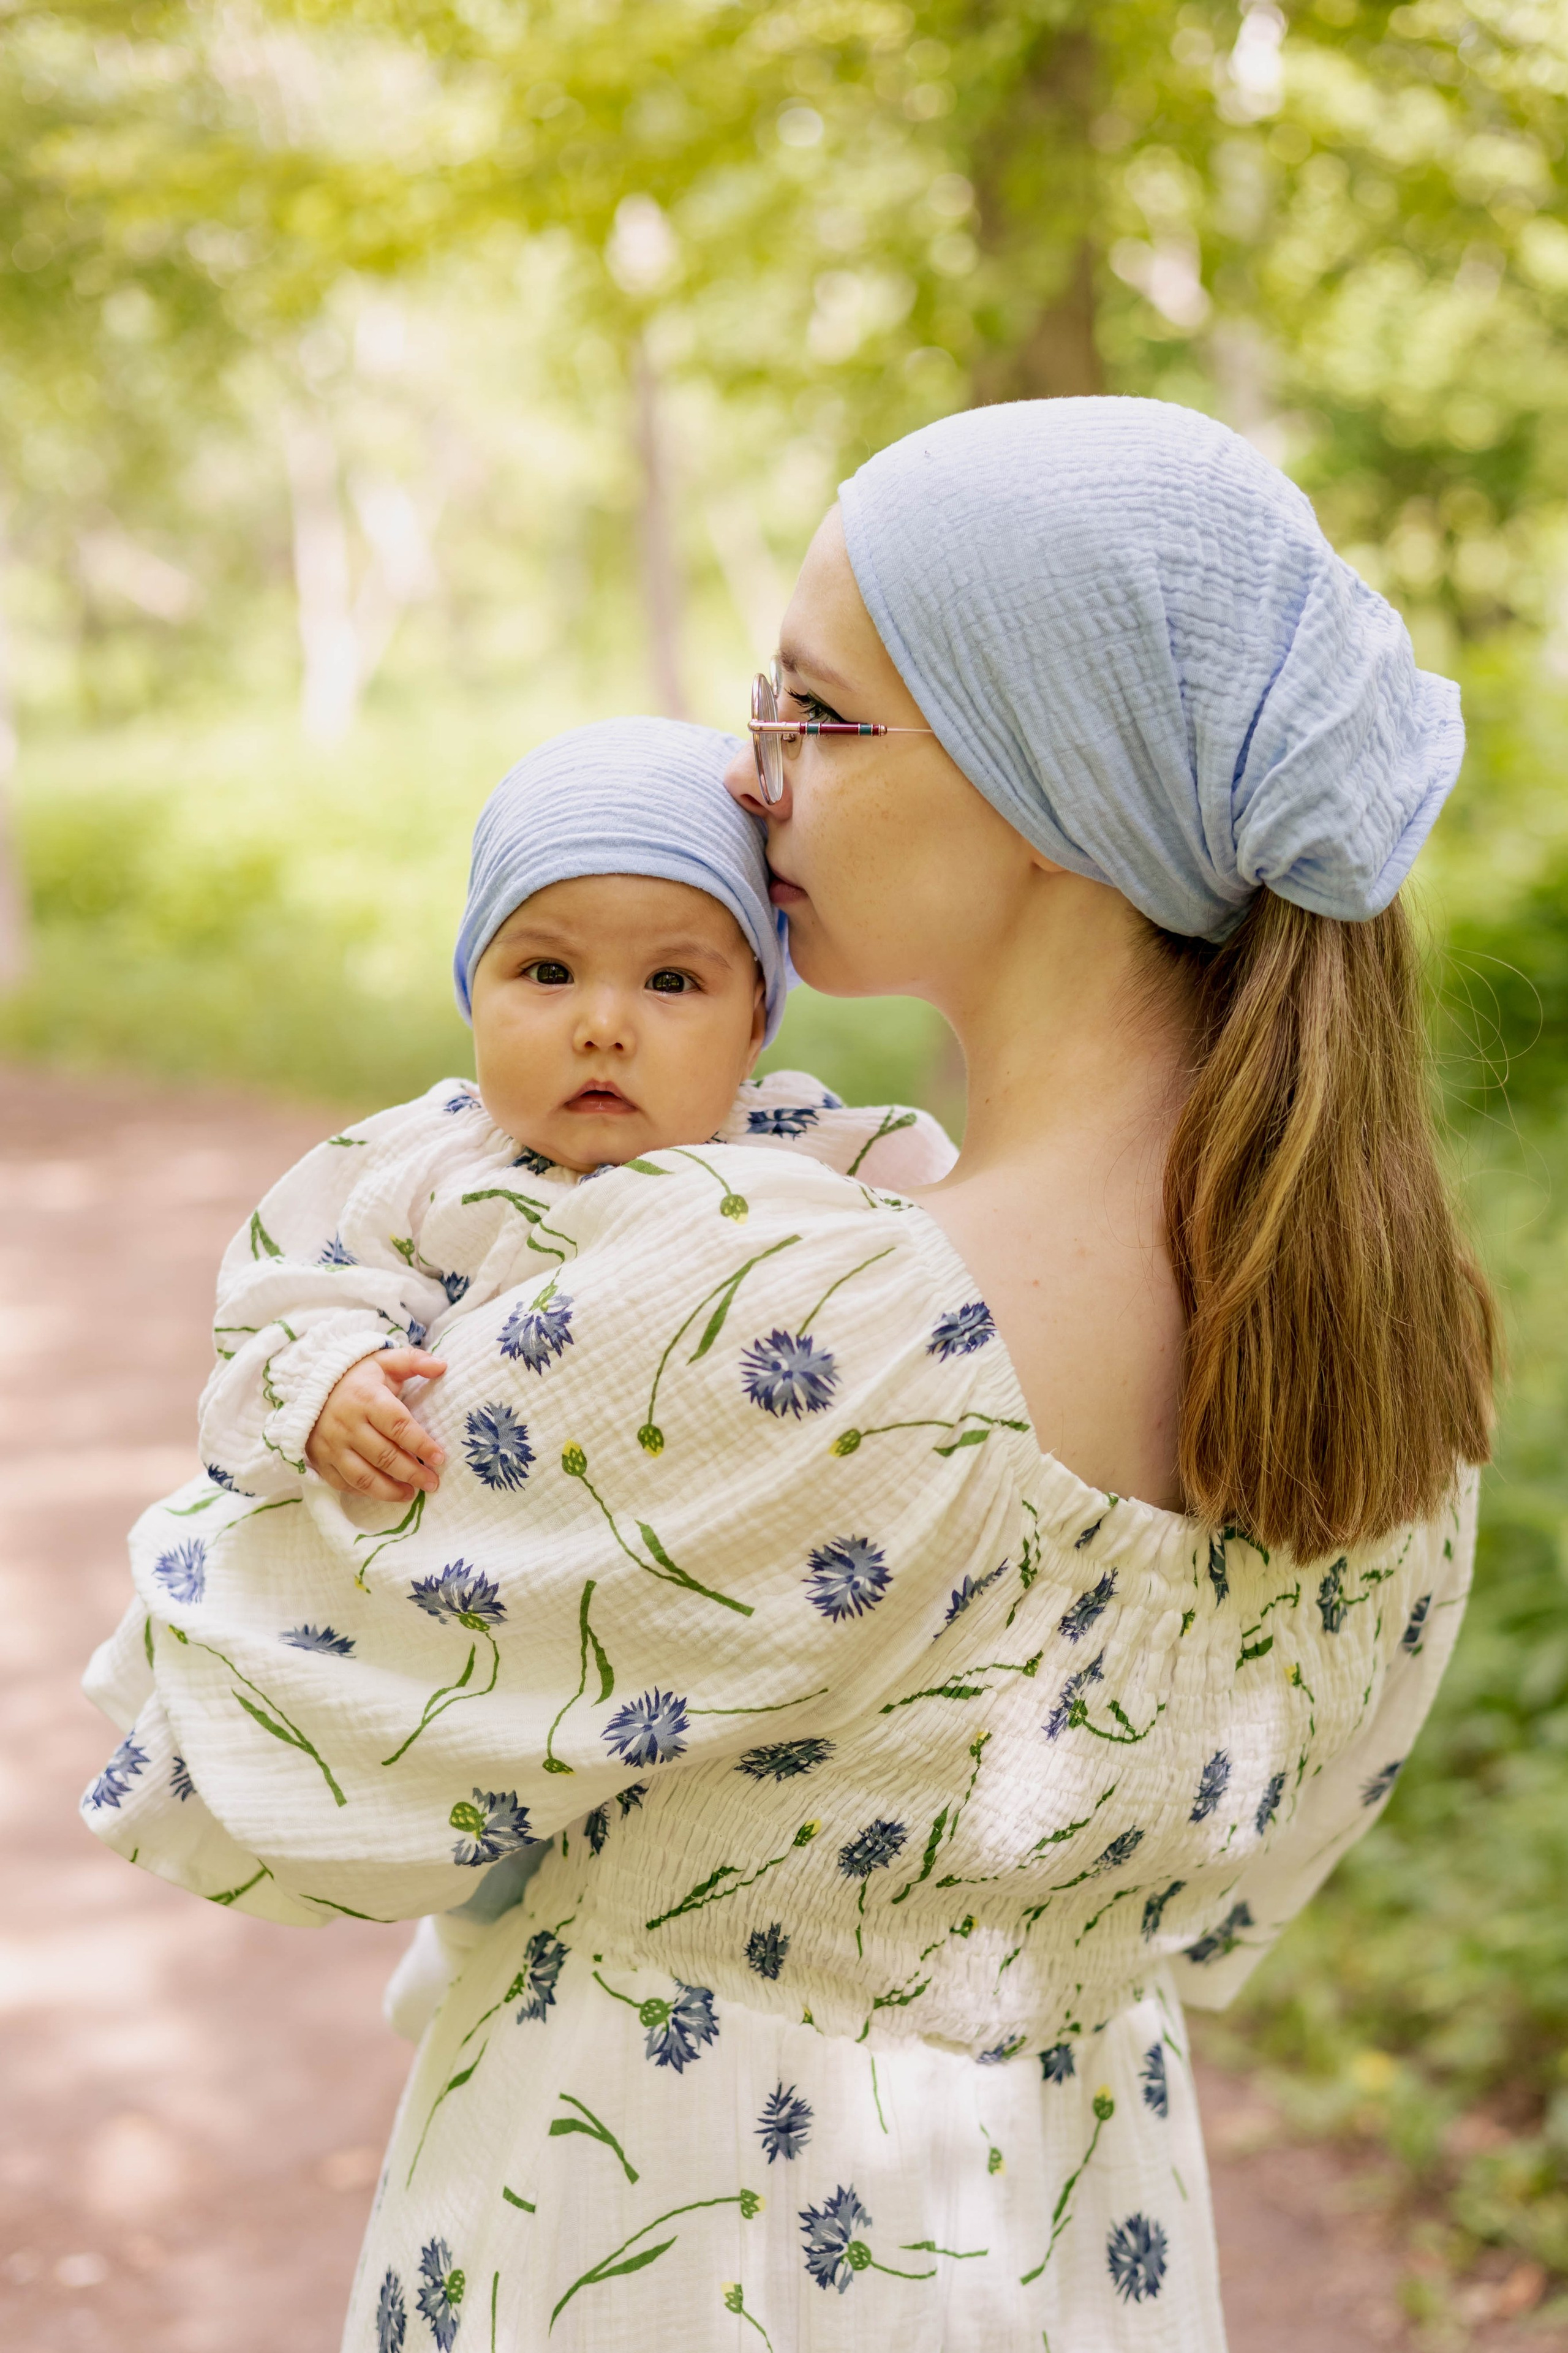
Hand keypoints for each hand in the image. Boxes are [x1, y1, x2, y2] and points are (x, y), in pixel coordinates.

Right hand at [306, 1348, 446, 1502]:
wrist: (309, 1385)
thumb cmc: (357, 1377)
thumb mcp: (384, 1362)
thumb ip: (413, 1361)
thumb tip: (442, 1366)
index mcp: (366, 1398)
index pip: (398, 1426)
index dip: (421, 1444)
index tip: (440, 1458)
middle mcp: (347, 1424)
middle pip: (384, 1456)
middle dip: (412, 1473)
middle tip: (433, 1483)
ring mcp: (332, 1445)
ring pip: (363, 1477)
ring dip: (390, 1491)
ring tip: (411, 1494)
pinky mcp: (320, 1459)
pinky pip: (344, 1483)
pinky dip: (366, 1493)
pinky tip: (385, 1492)